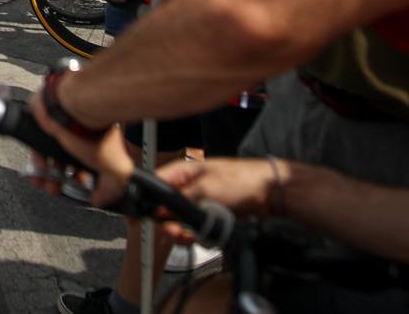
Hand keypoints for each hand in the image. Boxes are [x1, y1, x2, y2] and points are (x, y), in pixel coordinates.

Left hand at [29, 91, 133, 207]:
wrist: (74, 105)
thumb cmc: (93, 131)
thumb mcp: (113, 167)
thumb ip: (112, 187)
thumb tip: (101, 200)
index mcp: (99, 143)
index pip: (91, 167)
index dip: (83, 181)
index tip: (77, 189)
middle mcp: (81, 135)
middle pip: (69, 163)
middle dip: (62, 180)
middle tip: (56, 189)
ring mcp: (63, 128)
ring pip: (52, 155)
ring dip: (47, 174)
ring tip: (44, 182)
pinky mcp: (45, 124)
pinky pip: (39, 145)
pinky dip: (38, 159)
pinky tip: (38, 169)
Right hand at [155, 158, 279, 242]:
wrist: (272, 194)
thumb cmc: (242, 181)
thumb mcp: (205, 188)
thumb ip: (179, 199)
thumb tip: (159, 210)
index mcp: (182, 172)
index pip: (154, 184)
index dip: (144, 200)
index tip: (137, 217)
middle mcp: (187, 187)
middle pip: (164, 207)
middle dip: (166, 222)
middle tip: (172, 230)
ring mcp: (199, 203)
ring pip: (178, 222)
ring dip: (180, 231)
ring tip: (187, 236)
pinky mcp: (210, 217)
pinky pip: (194, 230)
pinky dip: (194, 236)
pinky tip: (198, 237)